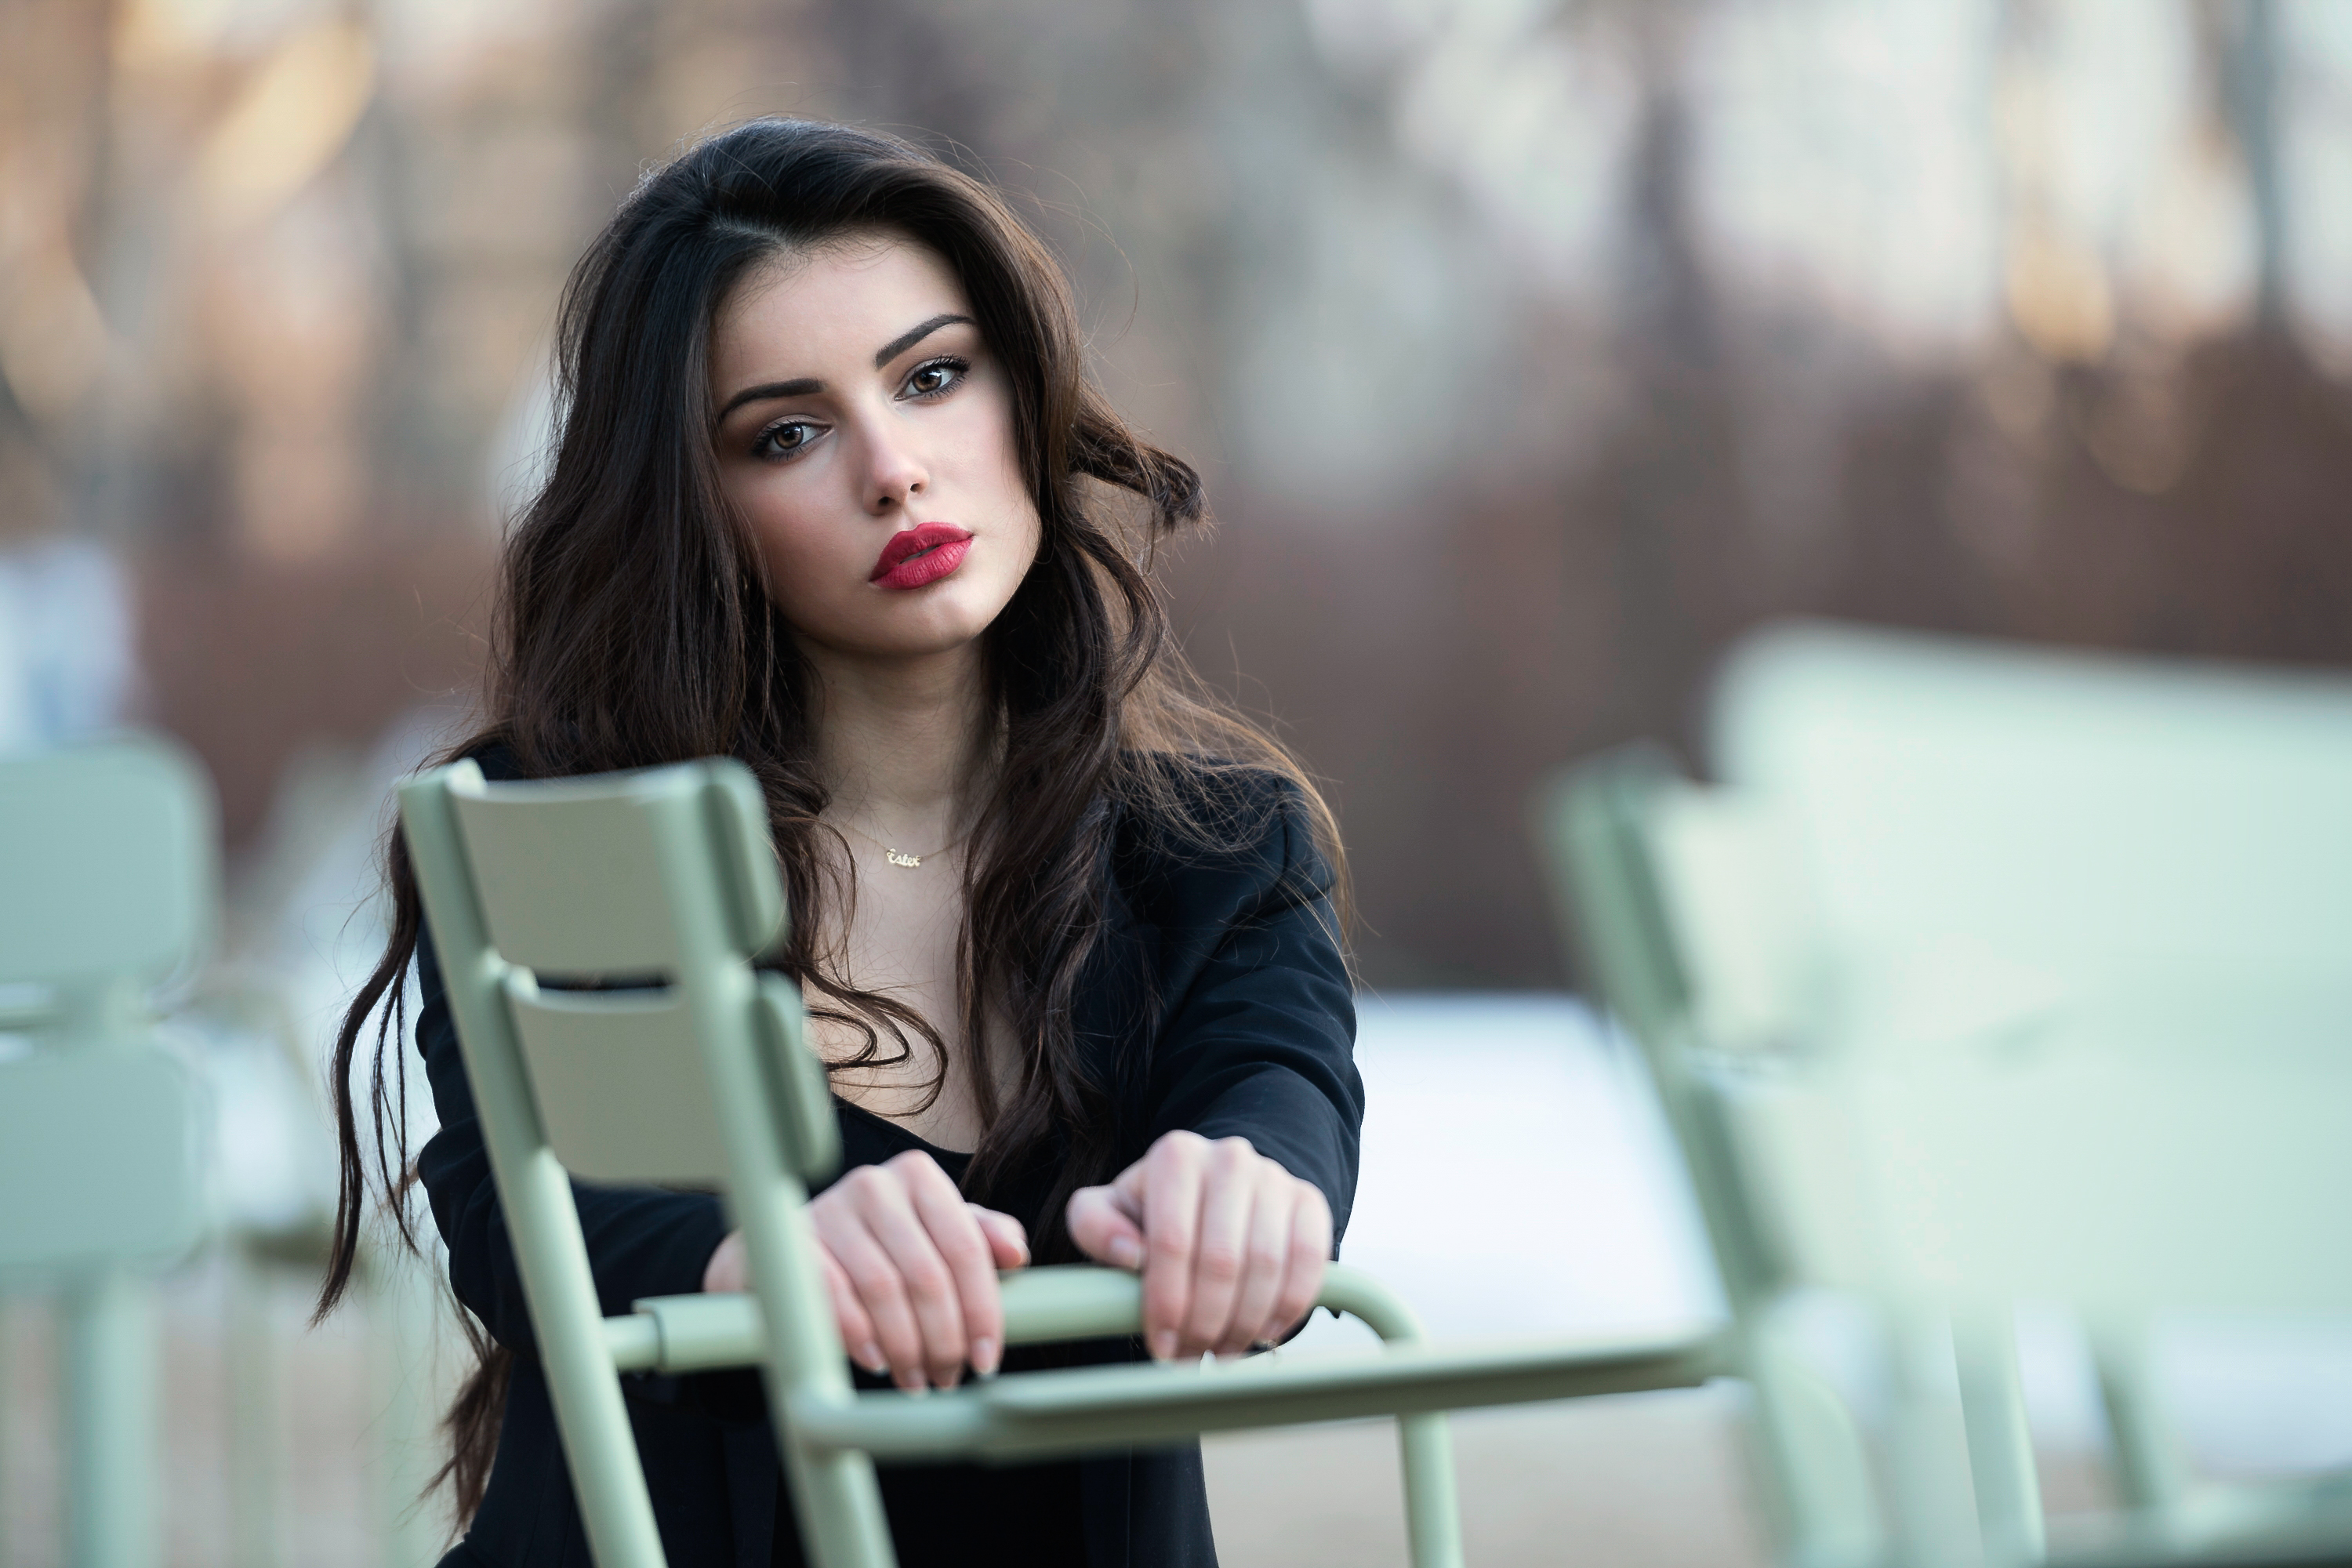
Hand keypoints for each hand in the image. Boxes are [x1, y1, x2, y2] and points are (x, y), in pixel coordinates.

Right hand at [701, 1149, 1029, 1391]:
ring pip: (883, 1289)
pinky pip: (832, 1295)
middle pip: (927, 1274)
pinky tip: (875, 1361)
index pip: (965, 1247)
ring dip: (905, 1346)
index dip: (982, 1310)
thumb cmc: (880, 1247)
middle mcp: (875, 1184)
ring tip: (914, 1380)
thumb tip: (1017, 1253)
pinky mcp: (791, 1241)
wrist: (791, 1250)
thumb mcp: (933, 1236)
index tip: (987, 1360)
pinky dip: (858, 1334)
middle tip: (947, 1378)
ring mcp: (830, 1209)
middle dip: (944, 1338)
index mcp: (919, 1176)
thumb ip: (980, 1238)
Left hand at [1065, 1130, 1331, 1361]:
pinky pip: (1309, 1263)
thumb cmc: (1155, 1211)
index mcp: (1176, 1156)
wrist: (1214, 1192)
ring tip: (1221, 1351)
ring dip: (1244, 1323)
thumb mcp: (1111, 1211)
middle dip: (1205, 1322)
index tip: (1161, 1344)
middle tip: (1191, 1356)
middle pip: (1222, 1259)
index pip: (1172, 1241)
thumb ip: (1095, 1225)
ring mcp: (1275, 1177)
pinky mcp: (1309, 1202)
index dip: (1167, 1302)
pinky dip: (1287, 1309)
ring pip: (1266, 1266)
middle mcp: (1229, 1157)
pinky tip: (1262, 1333)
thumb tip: (1128, 1253)